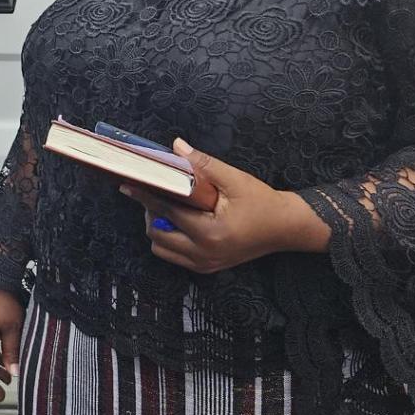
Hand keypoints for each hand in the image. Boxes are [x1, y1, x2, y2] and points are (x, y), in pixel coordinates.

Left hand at [124, 139, 331, 273]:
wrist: (286, 227)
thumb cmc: (262, 202)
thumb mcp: (235, 179)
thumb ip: (204, 164)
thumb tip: (176, 146)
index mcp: (210, 232)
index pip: (166, 212)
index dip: (145, 196)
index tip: (128, 184)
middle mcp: (204, 253)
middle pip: (157, 235)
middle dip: (150, 213)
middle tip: (153, 193)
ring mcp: (205, 264)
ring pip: (162, 250)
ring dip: (157, 229)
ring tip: (166, 208)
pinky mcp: (207, 268)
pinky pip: (174, 257)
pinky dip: (169, 240)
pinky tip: (177, 222)